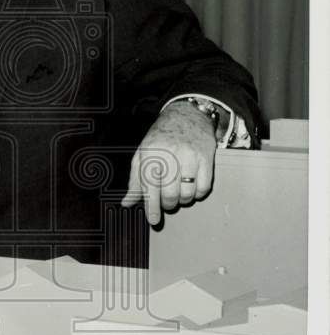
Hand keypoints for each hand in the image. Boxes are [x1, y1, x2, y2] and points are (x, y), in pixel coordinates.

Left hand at [121, 101, 216, 224]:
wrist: (187, 114)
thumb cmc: (160, 138)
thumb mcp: (142, 155)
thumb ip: (135, 180)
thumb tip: (127, 203)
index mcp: (150, 153)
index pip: (150, 187)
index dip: (152, 207)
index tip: (154, 220)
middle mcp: (170, 154)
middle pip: (170, 194)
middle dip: (168, 204)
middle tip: (167, 203)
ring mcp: (190, 155)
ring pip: (188, 193)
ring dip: (183, 200)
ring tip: (179, 192)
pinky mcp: (206, 157)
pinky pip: (203, 187)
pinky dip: (197, 194)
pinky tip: (192, 187)